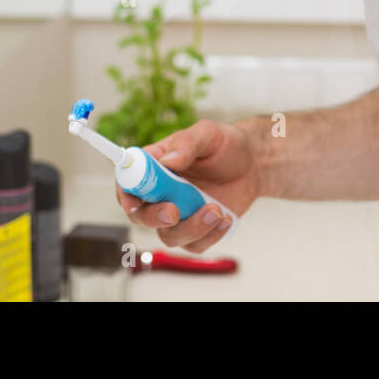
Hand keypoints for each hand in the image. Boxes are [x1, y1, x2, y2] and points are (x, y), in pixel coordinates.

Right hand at [115, 118, 261, 253]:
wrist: (253, 165)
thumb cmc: (225, 145)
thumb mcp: (208, 134)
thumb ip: (187, 143)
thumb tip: (167, 161)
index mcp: (154, 166)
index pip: (127, 182)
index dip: (125, 194)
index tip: (134, 202)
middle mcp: (160, 193)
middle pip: (141, 216)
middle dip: (154, 217)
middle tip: (175, 211)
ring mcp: (178, 215)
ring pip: (169, 236)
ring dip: (191, 228)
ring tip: (217, 210)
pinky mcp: (197, 231)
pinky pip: (195, 245)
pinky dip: (210, 235)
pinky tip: (225, 218)